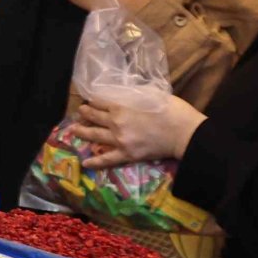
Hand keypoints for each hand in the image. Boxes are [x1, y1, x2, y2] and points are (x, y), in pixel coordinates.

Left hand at [69, 84, 203, 165]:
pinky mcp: (127, 155)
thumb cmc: (171, 109)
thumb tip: (124, 93)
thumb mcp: (150, 93)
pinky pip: (107, 159)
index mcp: (120, 106)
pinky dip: (95, 162)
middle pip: (94, 117)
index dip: (93, 101)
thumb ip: (133, 94)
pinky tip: (85, 163)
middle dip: (85, 114)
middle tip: (79, 113)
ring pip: (95, 136)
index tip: (89, 100)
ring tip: (73, 130)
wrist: (183, 132)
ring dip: (82, 132)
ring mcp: (120, 140)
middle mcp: (115, 123)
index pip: (100, 102)